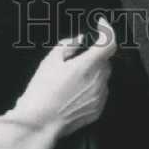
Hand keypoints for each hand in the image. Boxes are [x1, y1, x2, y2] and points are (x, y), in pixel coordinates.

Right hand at [12, 17, 116, 138]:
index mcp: (88, 65)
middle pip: (104, 60)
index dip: (107, 30)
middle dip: (93, 56)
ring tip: (71, 81)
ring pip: (102, 76)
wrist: (39, 124)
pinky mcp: (98, 110)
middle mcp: (98, 81)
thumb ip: (67, 45)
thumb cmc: (42, 91)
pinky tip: (74, 93)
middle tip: (74, 61)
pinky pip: (100, 92)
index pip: (109, 43)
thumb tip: (80, 39)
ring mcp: (100, 97)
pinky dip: (91, 88)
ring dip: (93, 72)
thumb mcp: (50, 61)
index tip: (101, 25)